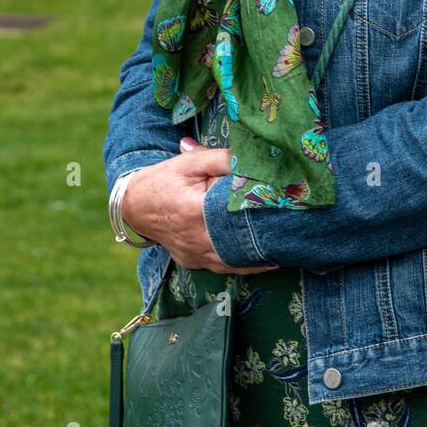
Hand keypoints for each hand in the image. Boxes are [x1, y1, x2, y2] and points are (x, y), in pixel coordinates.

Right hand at [121, 138, 279, 274]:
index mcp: (194, 210)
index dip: (258, 214)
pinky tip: (265, 262)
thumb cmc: (164, 180)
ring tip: (286, 249)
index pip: (234, 214)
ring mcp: (194, 254)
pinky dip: (244, 265)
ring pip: (234, 261)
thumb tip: (252, 158)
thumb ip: (221, 159)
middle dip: (265, 240)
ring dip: (259, 257)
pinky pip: (223, 267)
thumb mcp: (190, 163)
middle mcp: (195, 238)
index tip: (283, 211)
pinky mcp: (193, 262)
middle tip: (293, 233)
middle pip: (238, 242)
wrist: (134, 205)